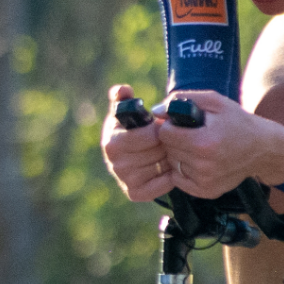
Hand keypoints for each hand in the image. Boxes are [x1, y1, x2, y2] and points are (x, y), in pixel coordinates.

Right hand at [101, 85, 174, 201]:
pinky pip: (162, 184)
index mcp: (112, 142)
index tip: (162, 125)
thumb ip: (123, 98)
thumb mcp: (126, 111)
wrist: (130, 154)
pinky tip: (169, 166)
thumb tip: (122, 90)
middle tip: (170, 138)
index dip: (159, 129)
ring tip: (170, 150)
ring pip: (162, 167)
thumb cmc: (131, 128)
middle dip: (167, 143)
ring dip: (171, 158)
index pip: (148, 136)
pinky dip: (170, 176)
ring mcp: (125, 180)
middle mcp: (115, 164)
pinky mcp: (135, 193)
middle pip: (157, 152)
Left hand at [154, 89, 283, 197]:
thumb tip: (155, 112)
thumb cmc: (237, 121)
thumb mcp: (214, 101)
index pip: (165, 134)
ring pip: (172, 164)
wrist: (263, 149)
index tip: (179, 123)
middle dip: (174, 140)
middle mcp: (204, 165)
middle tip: (191, 134)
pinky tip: (199, 160)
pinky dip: (184, 169)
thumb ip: (182, 100)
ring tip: (198, 147)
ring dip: (179, 155)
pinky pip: (179, 179)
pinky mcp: (206, 191)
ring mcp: (205, 181)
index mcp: (204, 142)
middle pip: (167, 150)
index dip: (169, 125)